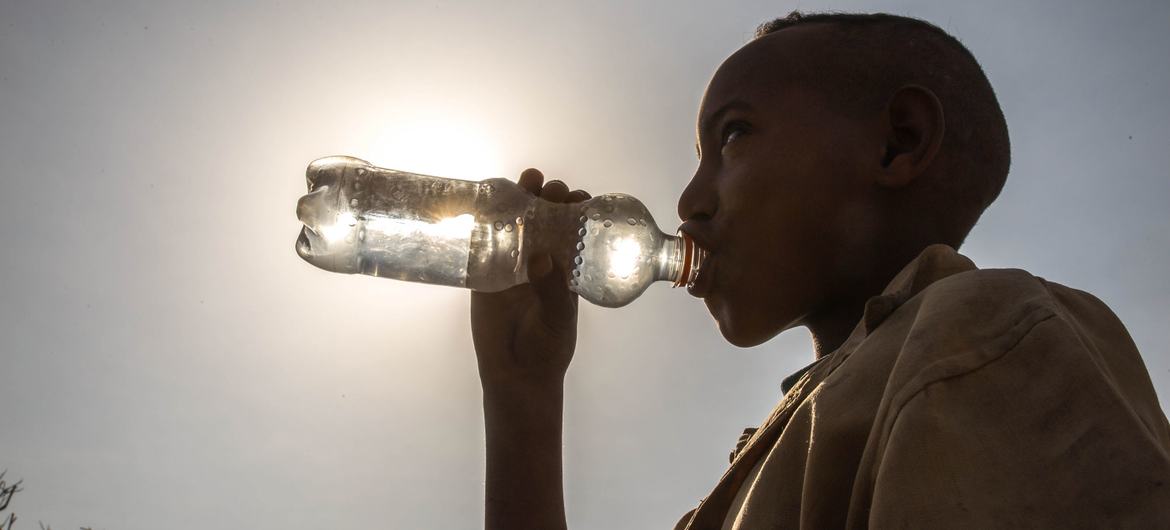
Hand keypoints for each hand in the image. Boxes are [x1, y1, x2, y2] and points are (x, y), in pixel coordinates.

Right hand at [470, 168, 591, 391]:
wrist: (515, 375)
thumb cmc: (547, 347)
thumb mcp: (558, 319)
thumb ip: (553, 290)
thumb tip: (542, 257)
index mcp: (567, 266)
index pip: (575, 228)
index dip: (577, 208)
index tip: (578, 198)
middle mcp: (542, 258)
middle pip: (546, 217)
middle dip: (550, 197)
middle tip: (552, 191)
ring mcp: (513, 263)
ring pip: (517, 222)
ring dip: (521, 198)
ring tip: (527, 182)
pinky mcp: (485, 272)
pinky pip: (485, 242)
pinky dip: (486, 220)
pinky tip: (487, 203)